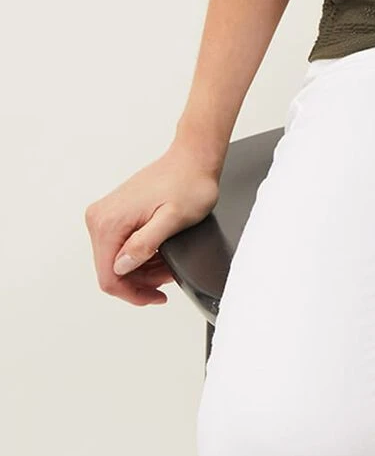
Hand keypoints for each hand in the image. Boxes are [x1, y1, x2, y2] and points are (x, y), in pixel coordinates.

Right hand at [84, 142, 220, 307]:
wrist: (192, 159)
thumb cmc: (188, 183)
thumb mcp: (173, 219)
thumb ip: (145, 244)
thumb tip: (122, 266)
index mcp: (109, 221)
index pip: (109, 277)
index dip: (132, 294)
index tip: (156, 297)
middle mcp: (100, 217)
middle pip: (112, 270)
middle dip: (141, 280)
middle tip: (168, 277)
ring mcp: (106, 214)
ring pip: (118, 260)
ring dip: (143, 269)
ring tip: (167, 265)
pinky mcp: (115, 213)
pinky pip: (122, 245)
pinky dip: (142, 255)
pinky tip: (160, 253)